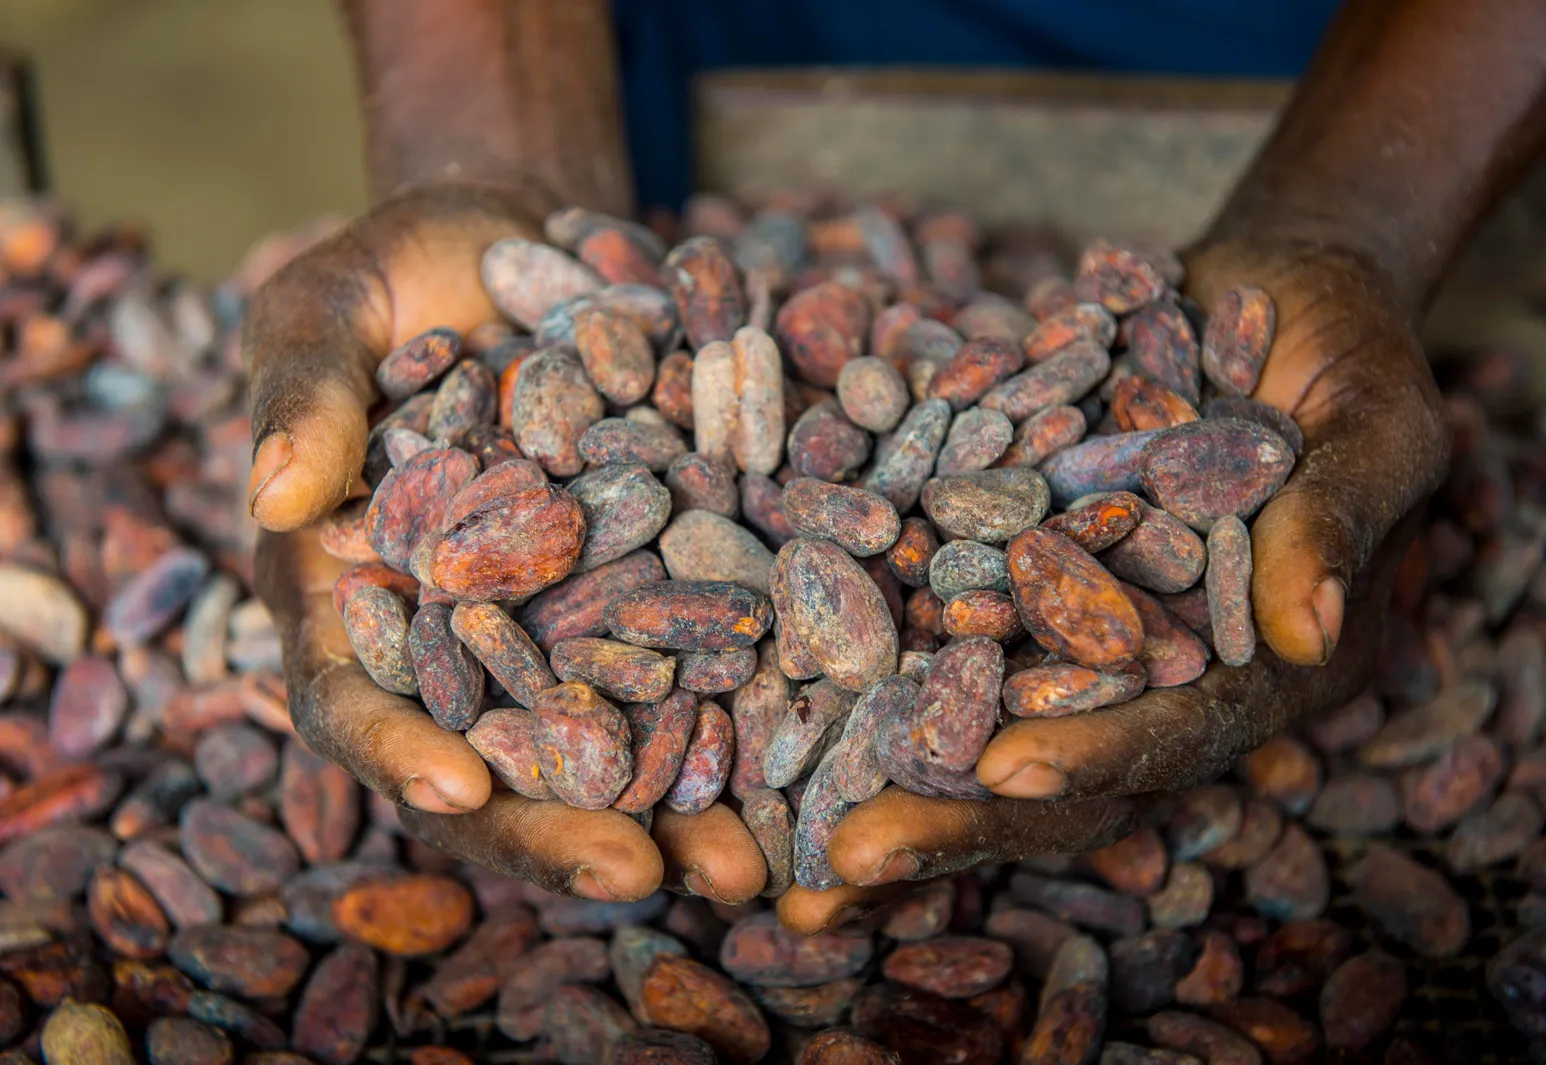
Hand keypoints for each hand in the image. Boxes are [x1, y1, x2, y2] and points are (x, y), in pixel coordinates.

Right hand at [248, 185, 766, 904]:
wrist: (527, 248)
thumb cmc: (400, 277)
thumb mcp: (329, 311)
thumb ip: (302, 395)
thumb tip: (275, 497)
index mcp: (355, 599)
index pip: (356, 698)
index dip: (397, 751)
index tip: (460, 787)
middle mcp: (462, 640)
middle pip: (500, 758)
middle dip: (562, 825)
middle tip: (644, 877)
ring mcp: (566, 625)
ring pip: (612, 741)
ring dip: (676, 810)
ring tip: (753, 865)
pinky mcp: (654, 592)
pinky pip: (699, 662)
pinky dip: (749, 714)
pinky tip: (815, 751)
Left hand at [778, 239, 1449, 933]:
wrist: (1264, 296)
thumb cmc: (1345, 355)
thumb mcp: (1373, 422)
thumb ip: (1337, 518)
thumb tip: (1310, 632)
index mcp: (1259, 671)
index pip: (1174, 734)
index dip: (1093, 755)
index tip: (1002, 775)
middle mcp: (1157, 680)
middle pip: (1051, 764)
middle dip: (951, 815)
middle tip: (840, 865)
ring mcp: (1074, 640)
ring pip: (971, 725)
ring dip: (874, 780)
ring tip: (765, 840)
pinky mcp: (1009, 589)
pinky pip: (926, 640)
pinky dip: (853, 678)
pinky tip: (760, 707)